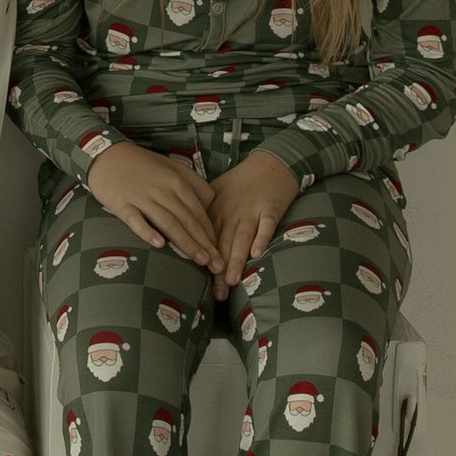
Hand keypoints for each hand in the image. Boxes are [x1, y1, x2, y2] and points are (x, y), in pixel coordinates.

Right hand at [86, 142, 219, 268]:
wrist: (108, 156)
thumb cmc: (142, 164)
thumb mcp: (173, 166)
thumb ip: (193, 183)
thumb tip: (211, 202)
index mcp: (177, 181)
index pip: (199, 212)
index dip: (211, 233)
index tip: (220, 252)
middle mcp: (162, 190)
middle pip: (188, 220)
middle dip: (205, 244)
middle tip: (217, 264)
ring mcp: (142, 198)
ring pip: (168, 223)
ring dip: (186, 243)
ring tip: (199, 260)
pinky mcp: (122, 204)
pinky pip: (136, 220)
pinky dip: (148, 232)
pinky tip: (159, 244)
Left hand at [206, 149, 300, 290]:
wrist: (272, 162)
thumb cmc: (243, 181)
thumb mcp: (217, 194)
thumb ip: (203, 214)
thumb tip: (184, 233)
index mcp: (216, 210)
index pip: (207, 238)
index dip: (203, 260)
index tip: (198, 283)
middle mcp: (232, 212)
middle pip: (223, 243)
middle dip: (219, 269)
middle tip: (216, 293)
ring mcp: (252, 210)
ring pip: (242, 237)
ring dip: (237, 258)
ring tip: (232, 280)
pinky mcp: (271, 207)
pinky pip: (267, 224)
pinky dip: (263, 237)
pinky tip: (258, 253)